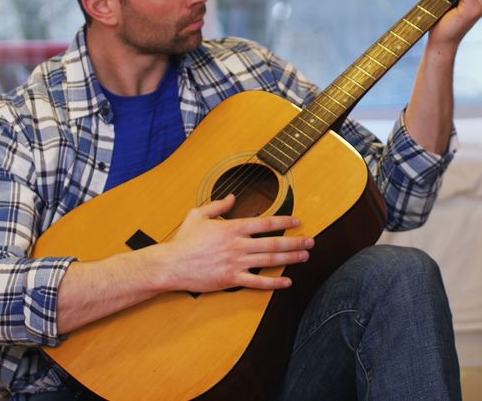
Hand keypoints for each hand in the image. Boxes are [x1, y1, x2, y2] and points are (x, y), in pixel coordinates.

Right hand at [159, 195, 313, 292]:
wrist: (170, 264)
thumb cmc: (183, 240)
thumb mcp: (198, 215)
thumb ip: (218, 205)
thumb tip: (233, 196)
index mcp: (232, 228)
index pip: (265, 223)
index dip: (284, 222)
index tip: (297, 222)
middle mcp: (238, 245)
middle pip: (273, 243)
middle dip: (295, 242)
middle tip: (311, 241)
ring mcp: (236, 263)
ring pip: (270, 261)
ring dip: (290, 258)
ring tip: (305, 256)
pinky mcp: (231, 279)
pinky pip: (257, 282)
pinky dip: (274, 283)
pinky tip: (287, 282)